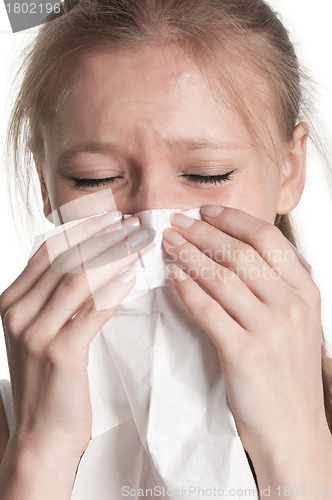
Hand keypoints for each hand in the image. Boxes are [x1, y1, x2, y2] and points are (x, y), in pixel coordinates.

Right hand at [0, 212, 148, 459]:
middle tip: (133, 223)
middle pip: (64, 258)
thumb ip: (55, 297)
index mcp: (12, 300)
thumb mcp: (41, 331)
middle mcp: (17, 311)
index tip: (111, 216)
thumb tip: (90, 260)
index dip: (82, 229)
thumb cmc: (50, 380)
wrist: (42, 434)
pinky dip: (113, 289)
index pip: (48, 250)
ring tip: (139, 242)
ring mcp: (34, 332)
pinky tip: (132, 276)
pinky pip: (90, 311)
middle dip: (102, 236)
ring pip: (78, 279)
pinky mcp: (58, 353)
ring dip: (113, 256)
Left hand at [162, 205, 328, 457]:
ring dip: (189, 255)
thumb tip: (239, 249)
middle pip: (240, 252)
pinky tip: (173, 277)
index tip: (205, 211)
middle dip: (202, 232)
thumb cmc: (288, 373)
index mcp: (306, 291)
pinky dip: (187, 289)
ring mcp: (270, 329)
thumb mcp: (297, 321)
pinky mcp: (244, 353)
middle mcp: (291, 304)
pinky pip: (208, 309)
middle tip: (176, 222)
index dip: (232, 219)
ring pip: (221, 277)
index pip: (267, 238)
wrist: (293, 428)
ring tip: (169, 243)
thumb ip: (278, 285)